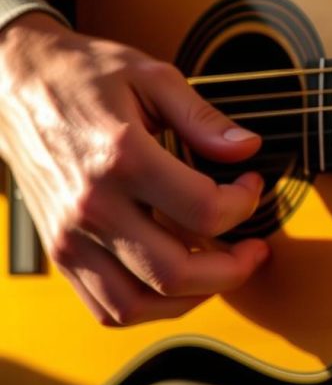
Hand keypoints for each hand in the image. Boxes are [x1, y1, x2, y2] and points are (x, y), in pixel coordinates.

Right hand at [0, 13, 268, 325]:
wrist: (16, 83)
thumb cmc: (84, 76)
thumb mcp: (152, 78)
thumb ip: (203, 118)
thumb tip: (247, 149)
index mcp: (122, 157)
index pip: (204, 210)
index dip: (245, 204)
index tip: (250, 185)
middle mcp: (93, 205)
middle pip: (176, 272)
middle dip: (233, 270)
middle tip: (254, 248)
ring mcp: (71, 235)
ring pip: (139, 305)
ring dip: (193, 297)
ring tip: (222, 270)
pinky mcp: (60, 251)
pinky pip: (106, 307)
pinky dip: (150, 307)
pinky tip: (178, 280)